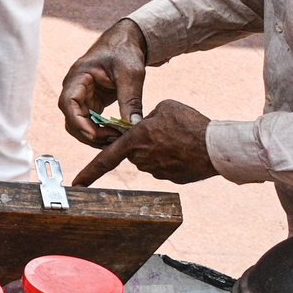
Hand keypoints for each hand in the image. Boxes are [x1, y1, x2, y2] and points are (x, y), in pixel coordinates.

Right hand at [58, 18, 149, 146]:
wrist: (126, 42)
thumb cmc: (125, 52)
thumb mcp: (131, 74)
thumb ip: (131, 100)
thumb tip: (134, 126)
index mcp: (78, 76)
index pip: (68, 103)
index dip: (78, 122)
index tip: (94, 134)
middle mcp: (75, 88)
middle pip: (71, 118)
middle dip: (89, 133)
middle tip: (113, 140)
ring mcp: (82, 96)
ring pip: (80, 123)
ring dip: (95, 135)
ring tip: (117, 139)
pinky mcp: (92, 102)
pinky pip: (91, 121)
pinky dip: (101, 130)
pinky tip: (116, 134)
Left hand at [74, 99, 214, 187]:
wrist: (216, 147)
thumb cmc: (190, 124)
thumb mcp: (164, 107)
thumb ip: (147, 116)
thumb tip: (146, 125)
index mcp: (134, 141)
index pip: (104, 159)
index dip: (88, 173)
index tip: (76, 185)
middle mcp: (141, 159)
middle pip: (133, 151)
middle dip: (143, 141)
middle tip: (165, 130)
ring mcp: (156, 171)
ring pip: (149, 158)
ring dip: (159, 148)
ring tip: (180, 138)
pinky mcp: (171, 178)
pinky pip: (165, 165)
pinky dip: (173, 157)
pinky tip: (187, 148)